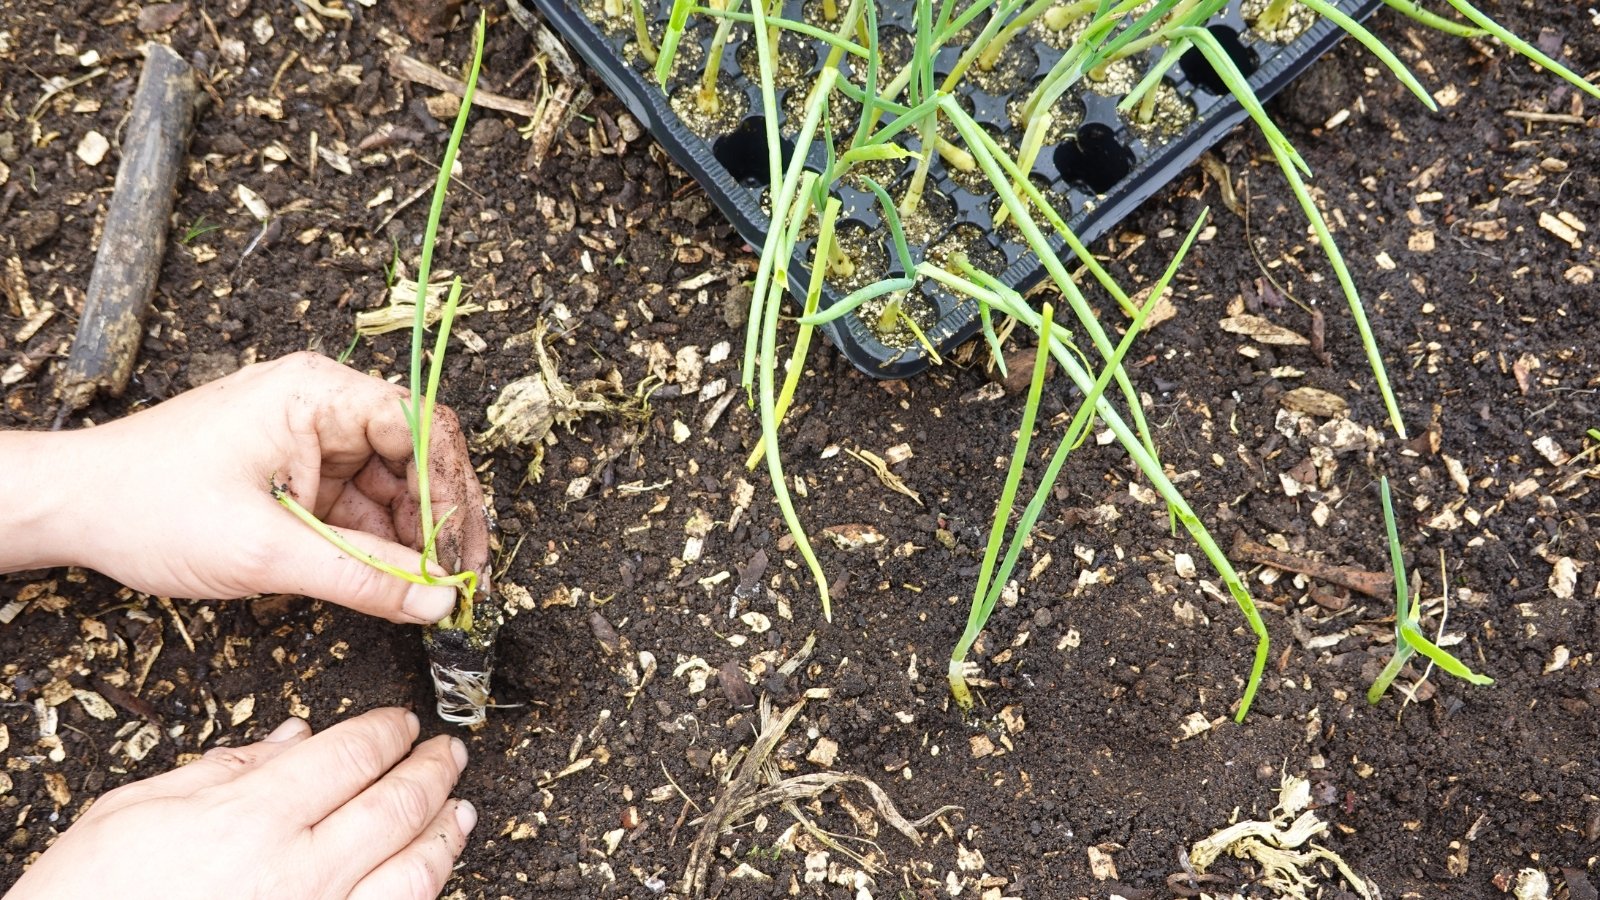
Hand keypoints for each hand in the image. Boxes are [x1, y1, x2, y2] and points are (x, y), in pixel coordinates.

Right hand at [6, 708, 476, 899]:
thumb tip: (294, 737)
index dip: (388, 731)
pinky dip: (421, 892)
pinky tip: (428, 874)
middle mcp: (296, 874)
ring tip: (460, 808)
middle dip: (433, 771)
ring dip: (445, 834)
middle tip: (450, 752)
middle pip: (395, 806)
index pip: (349, 756)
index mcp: (248, 820)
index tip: (403, 721)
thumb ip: (222, 769)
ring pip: (413, 873)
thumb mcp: (129, 812)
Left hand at [41, 351, 489, 623]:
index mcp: (316, 395)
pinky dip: (381, 548)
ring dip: (414, 542)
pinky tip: (396, 584)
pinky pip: (361, 508)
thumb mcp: (266, 551)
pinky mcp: (300, 475)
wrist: (75, 509)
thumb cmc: (149, 507)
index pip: (421, 427)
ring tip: (431, 594)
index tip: (460, 554)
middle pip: (418, 457)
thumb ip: (363, 578)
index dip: (451, 491)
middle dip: (442, 522)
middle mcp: (323, 406)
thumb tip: (437, 602)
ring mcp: (312, 441)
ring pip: (395, 488)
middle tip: (462, 583)